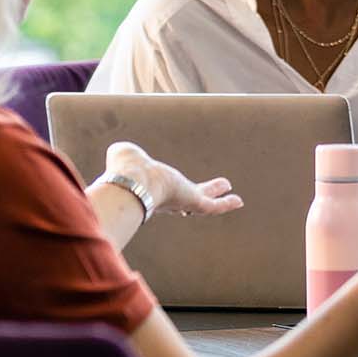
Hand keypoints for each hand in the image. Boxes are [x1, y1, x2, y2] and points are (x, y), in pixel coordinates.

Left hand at [102, 141, 242, 218]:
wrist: (132, 182)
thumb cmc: (123, 170)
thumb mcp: (124, 156)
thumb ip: (124, 154)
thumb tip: (119, 150)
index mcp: (153, 191)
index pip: (167, 195)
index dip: (175, 195)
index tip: (181, 198)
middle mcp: (167, 200)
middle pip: (188, 201)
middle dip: (201, 197)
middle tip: (211, 195)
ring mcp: (181, 202)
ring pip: (204, 204)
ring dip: (219, 200)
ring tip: (236, 200)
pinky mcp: (192, 202)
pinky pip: (212, 206)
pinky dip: (225, 204)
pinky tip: (238, 201)